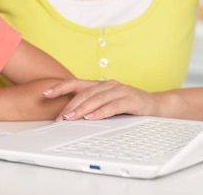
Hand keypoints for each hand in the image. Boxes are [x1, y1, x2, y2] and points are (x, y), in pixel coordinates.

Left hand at [43, 79, 162, 120]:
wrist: (156, 106)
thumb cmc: (129, 106)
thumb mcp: (107, 105)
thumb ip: (92, 106)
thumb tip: (69, 117)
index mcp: (100, 85)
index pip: (76, 84)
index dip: (60, 87)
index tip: (45, 93)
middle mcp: (108, 85)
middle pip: (84, 93)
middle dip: (70, 104)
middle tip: (59, 117)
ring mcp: (120, 90)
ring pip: (97, 98)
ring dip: (82, 109)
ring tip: (71, 118)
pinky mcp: (131, 99)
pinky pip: (113, 105)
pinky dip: (101, 112)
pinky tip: (92, 118)